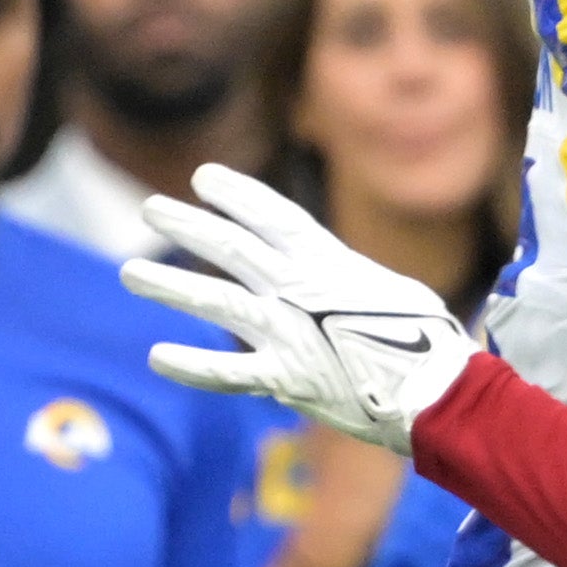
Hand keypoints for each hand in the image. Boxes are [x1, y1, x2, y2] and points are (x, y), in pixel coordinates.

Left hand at [120, 164, 476, 455]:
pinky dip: (191, 365)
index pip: (275, 216)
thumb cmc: (426, 340)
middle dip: (189, 225)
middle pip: (234, 248)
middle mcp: (303, 290)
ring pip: (217, 301)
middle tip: (152, 207)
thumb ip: (349, 281)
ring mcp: (290, 332)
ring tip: (130, 273)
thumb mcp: (392, 290)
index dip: (237, 194)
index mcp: (333, 263)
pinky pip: (227, 371)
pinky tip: (157, 356)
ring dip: (170, 286)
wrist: (436, 390)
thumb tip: (330, 279)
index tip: (203, 177)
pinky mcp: (287, 376)